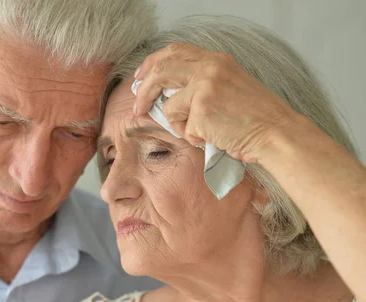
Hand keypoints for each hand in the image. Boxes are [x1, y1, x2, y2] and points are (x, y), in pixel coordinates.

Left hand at [133, 42, 304, 163]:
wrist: (276, 134)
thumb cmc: (255, 118)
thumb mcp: (230, 86)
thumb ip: (202, 83)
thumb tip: (166, 93)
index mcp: (216, 60)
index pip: (175, 51)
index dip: (152, 63)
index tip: (140, 77)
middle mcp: (209, 68)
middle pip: (160, 71)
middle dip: (144, 90)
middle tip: (137, 107)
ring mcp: (204, 88)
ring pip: (170, 107)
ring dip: (180, 126)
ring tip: (203, 133)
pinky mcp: (202, 110)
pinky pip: (182, 129)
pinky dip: (193, 139)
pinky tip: (213, 139)